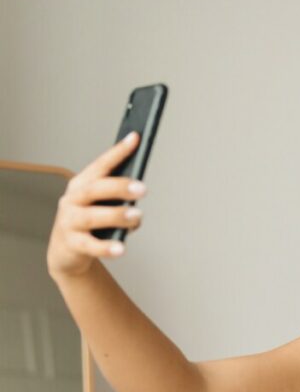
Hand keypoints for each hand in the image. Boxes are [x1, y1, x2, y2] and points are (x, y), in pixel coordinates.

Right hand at [47, 131, 146, 277]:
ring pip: (92, 216)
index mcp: (81, 184)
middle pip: (95, 189)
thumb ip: (118, 197)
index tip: (135, 139)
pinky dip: (106, 247)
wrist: (66, 252)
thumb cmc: (90, 224)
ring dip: (116, 215)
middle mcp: (72, 200)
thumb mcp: (101, 205)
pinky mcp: (72, 244)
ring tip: (137, 216)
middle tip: (142, 189)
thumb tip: (138, 194)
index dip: (118, 152)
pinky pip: (90, 246)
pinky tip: (121, 248)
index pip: (101, 165)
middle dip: (119, 186)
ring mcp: (69, 222)